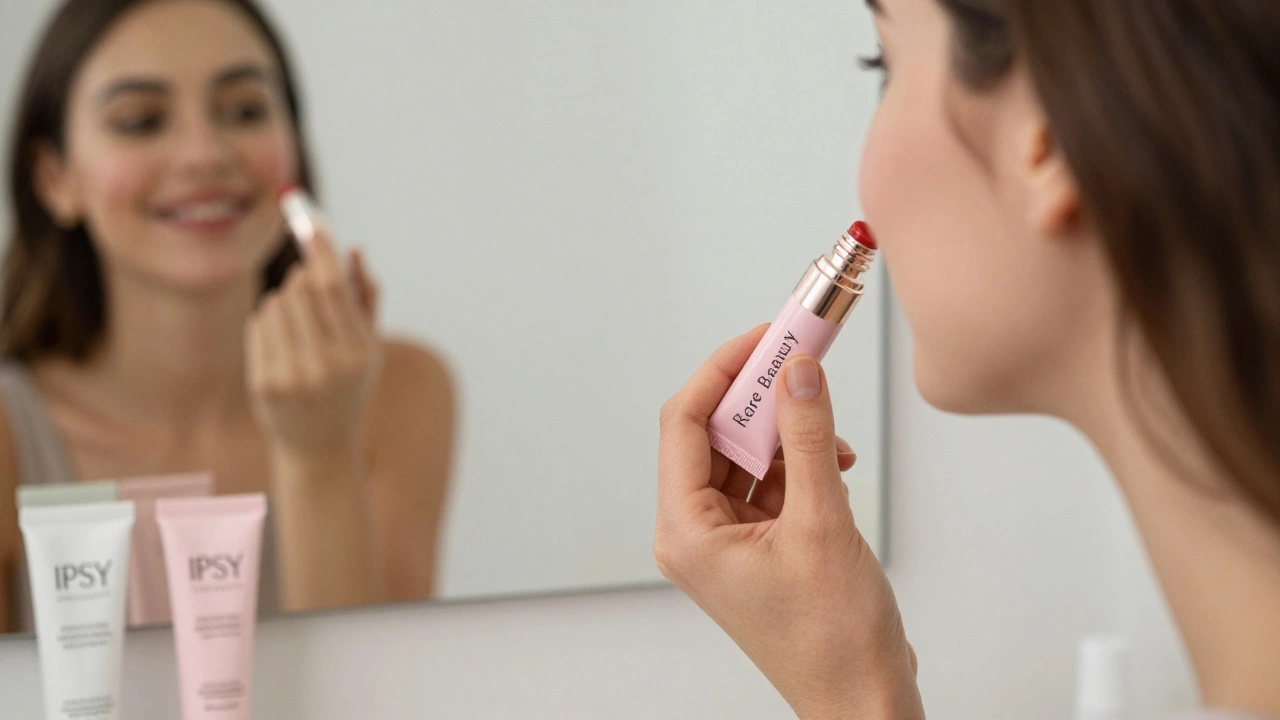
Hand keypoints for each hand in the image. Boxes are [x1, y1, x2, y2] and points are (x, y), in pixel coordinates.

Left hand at [246, 229, 382, 459]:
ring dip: (285, 301)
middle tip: (306, 277)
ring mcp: (291, 376)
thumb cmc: (349, 388)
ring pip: (276, 304)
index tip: (311, 224)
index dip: (320, 252)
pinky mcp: (263, 384)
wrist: (320, 447)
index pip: (332, 289)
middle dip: (302, 276)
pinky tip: (283, 344)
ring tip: (299, 326)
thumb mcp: (370, 347)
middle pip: (300, 291)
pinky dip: (269, 322)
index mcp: (358, 353)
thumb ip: (367, 297)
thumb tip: (355, 250)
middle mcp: (325, 365)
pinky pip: (259, 326)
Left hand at [656, 325, 922, 719]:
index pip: (683, 421)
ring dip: (786, 434)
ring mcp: (723, 542)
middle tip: (801, 359)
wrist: (863, 699)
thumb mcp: (823, 523)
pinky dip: (799, 465)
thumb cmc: (834, 639)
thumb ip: (809, 438)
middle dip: (759, 396)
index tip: (764, 336)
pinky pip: (766, 483)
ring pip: (743, 456)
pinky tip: (836, 467)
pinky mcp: (754, 546)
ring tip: (832, 435)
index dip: (723, 370)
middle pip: (712, 434)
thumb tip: (797, 372)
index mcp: (685, 531)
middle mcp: (693, 534)